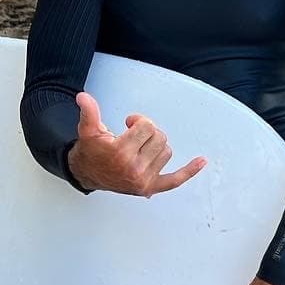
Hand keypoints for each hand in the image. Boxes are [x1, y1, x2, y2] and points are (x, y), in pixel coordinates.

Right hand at [65, 91, 206, 196]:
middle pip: (159, 137)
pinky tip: (201, 161)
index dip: (138, 121)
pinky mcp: (150, 188)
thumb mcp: (87, 130)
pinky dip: (189, 171)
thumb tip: (83, 97)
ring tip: (138, 148)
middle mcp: (133, 169)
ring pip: (166, 151)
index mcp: (120, 153)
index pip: (146, 126)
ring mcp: (143, 180)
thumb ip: (89, 112)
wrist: (87, 174)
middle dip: (147, 132)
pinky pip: (174, 180)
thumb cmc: (91, 151)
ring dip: (155, 146)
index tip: (128, 123)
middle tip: (133, 136)